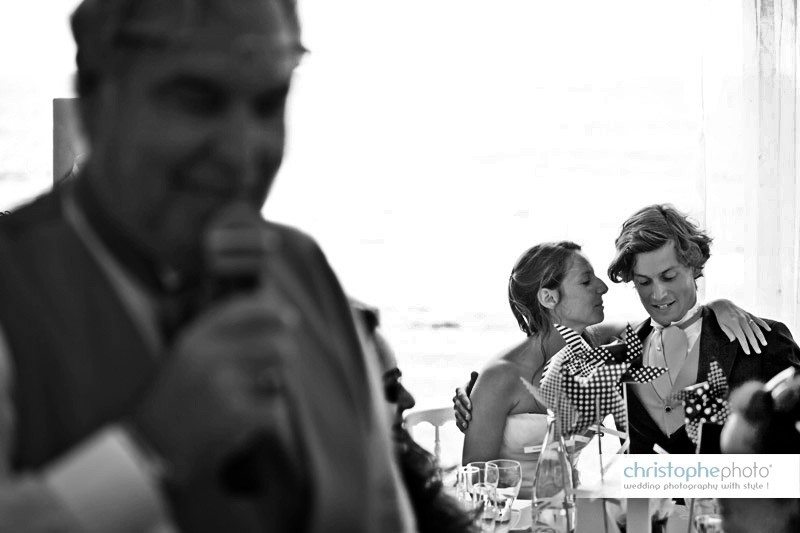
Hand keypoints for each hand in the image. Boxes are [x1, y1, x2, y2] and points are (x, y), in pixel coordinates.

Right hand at [130, 291, 299, 485]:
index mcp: (195, 338)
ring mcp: (224, 383)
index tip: (290, 316)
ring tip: (257, 397)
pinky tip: (247, 423)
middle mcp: (210, 355)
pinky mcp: (236, 413)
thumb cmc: (174, 402)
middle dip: (284, 355)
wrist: (149, 448)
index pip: (243, 310)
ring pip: (281, 373)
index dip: (272, 311)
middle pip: (276, 342)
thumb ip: (220, 337)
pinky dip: (268, 417)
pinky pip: (275, 408)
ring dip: (278, 386)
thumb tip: (274, 315)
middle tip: (277, 368)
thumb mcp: (186, 357)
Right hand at [452, 371, 477, 431]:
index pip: (460, 394)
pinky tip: (465, 429)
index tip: (471, 406)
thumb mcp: (476, 384)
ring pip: (456, 414)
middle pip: (457, 405)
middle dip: (463, 411)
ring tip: (467, 424)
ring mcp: (456, 408)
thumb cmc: (478, 390)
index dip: (464, 400)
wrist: (480, 400)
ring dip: (461, 419)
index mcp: (461, 390)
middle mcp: (457, 399)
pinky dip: (460, 425)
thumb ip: (475, 379)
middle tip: (470, 417)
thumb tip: (474, 372)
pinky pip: (457, 421)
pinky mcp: (458, 416)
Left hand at [707, 299, 770, 354]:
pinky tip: (769, 330)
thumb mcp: (721, 325)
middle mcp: (741, 320)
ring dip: (761, 336)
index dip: (745, 345)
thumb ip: (728, 332)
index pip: (741, 337)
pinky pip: (758, 319)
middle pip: (750, 334)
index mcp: (734, 323)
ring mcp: (746, 316)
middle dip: (754, 344)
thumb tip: (734, 340)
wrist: (722, 304)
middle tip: (758, 352)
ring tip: (764, 344)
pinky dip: (764, 324)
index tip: (748, 352)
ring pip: (756, 327)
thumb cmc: (720, 316)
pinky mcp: (748, 313)